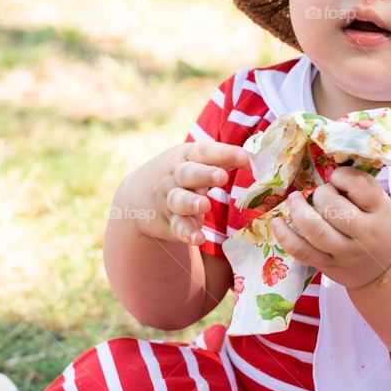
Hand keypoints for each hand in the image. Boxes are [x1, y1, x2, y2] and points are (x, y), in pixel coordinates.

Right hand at [127, 140, 249, 246]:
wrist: (137, 196)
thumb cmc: (180, 174)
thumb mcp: (196, 162)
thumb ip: (223, 160)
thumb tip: (254, 158)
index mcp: (186, 157)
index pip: (204, 152)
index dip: (224, 153)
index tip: (245, 157)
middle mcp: (176, 177)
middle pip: (188, 174)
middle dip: (204, 174)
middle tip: (222, 177)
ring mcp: (170, 200)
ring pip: (179, 200)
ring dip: (191, 203)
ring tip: (204, 205)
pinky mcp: (169, 222)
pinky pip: (178, 227)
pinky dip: (187, 233)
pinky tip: (198, 238)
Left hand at [270, 166, 390, 289]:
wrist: (385, 269)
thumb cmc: (380, 227)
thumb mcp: (382, 204)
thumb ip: (362, 187)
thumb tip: (327, 166)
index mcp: (381, 213)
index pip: (360, 187)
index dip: (342, 176)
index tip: (336, 177)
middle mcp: (364, 235)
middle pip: (334, 209)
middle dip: (321, 194)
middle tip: (321, 193)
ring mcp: (345, 253)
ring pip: (316, 231)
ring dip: (299, 210)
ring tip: (295, 199)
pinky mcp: (328, 266)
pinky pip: (301, 251)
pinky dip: (285, 236)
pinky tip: (277, 222)